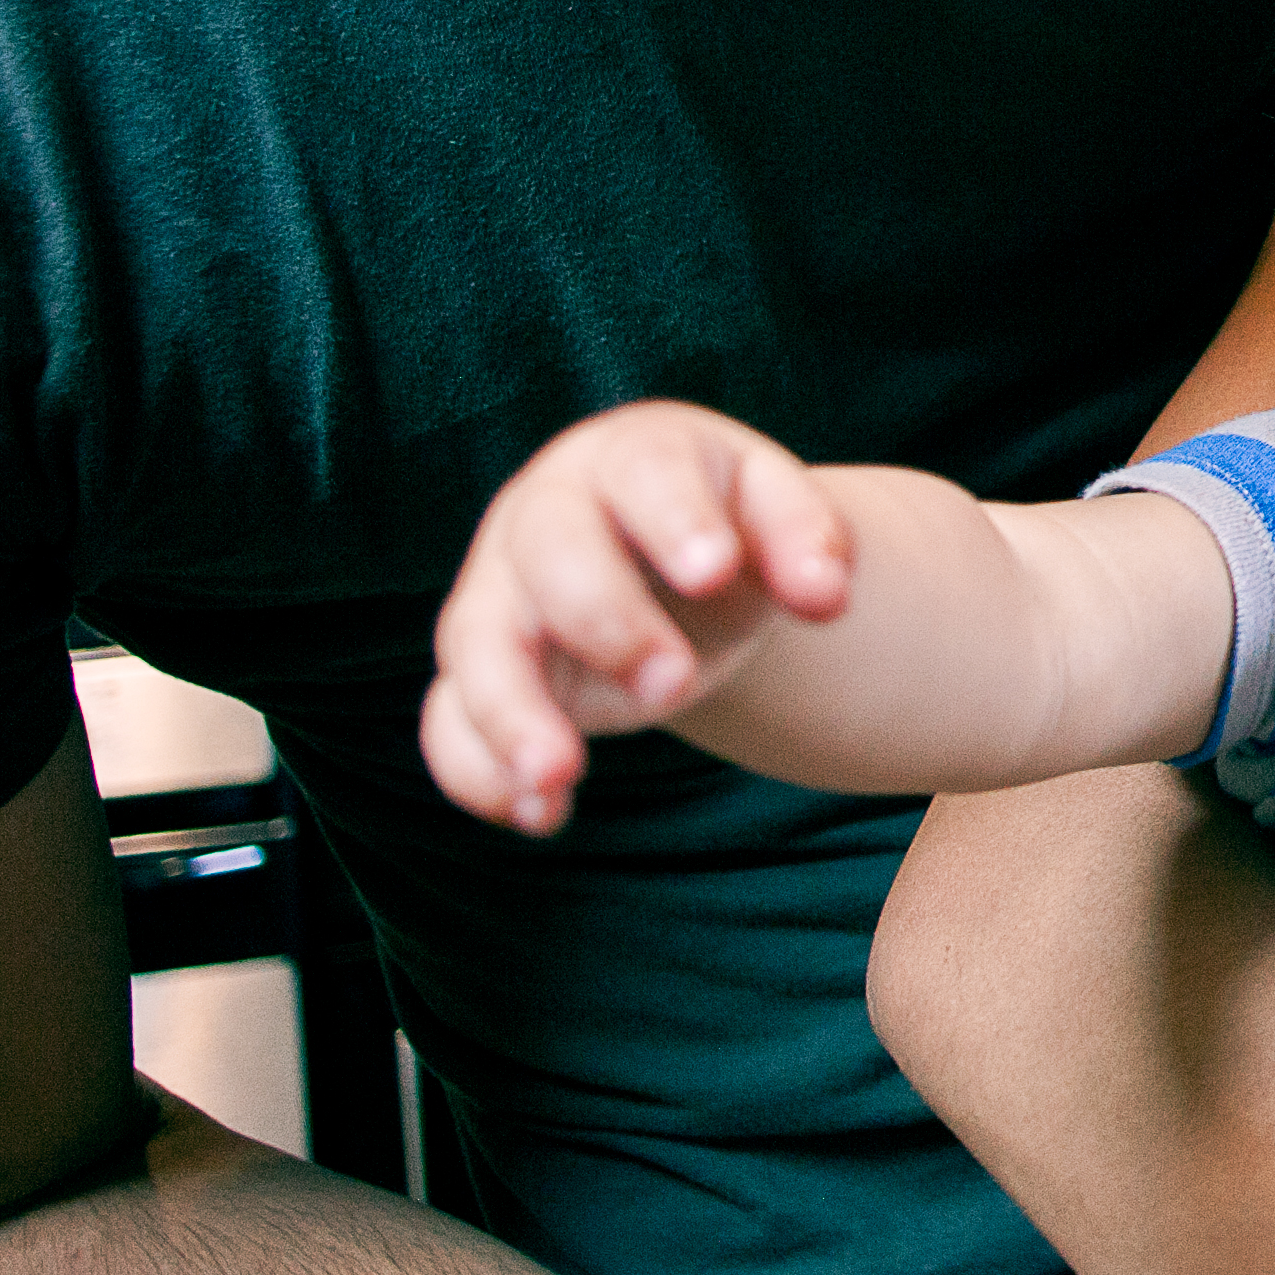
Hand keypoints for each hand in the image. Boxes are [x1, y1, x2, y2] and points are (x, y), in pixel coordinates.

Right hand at [423, 400, 859, 832]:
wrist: (670, 564)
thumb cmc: (726, 526)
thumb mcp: (776, 515)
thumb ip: (810, 541)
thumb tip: (827, 597)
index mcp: (633, 458)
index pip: (645, 471)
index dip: (675, 519)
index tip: (714, 571)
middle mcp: (546, 516)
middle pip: (548, 551)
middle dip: (604, 618)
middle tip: (674, 684)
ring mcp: (498, 594)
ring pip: (475, 643)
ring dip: (510, 712)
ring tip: (558, 777)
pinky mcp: (478, 673)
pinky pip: (447, 720)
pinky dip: (477, 772)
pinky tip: (539, 815)